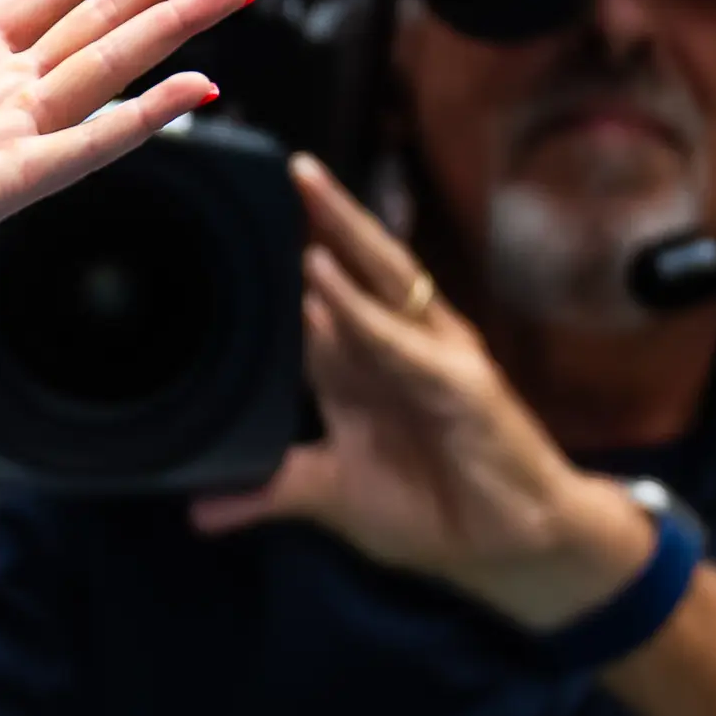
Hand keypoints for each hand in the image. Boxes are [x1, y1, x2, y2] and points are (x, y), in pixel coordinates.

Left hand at [187, 155, 654, 628]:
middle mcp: (398, 347)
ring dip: (345, 234)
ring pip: (386, 282)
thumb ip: (271, 492)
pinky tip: (327, 282)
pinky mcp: (460, 385)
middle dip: (322, 216)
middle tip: (284, 167)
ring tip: (305, 188)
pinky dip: (363, 312)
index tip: (239, 213)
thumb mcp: (335, 497)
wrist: (517, 549)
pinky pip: (402, 342)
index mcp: (363, 365)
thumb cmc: (435, 509)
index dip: (285, 257)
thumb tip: (199, 513)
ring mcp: (434, 359)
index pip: (317, 299)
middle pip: (357, 267)